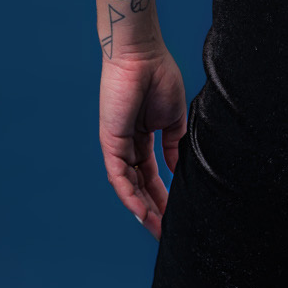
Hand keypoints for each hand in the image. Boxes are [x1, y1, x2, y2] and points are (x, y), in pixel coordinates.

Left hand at [99, 46, 186, 238]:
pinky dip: (129, 195)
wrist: (143, 55)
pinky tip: (142, 211)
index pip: (152, 175)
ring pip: (129, 186)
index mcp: (144, 137)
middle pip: (140, 186)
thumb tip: (177, 170)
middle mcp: (128, 145)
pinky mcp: (110, 142)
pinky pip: (119, 176)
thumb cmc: (159, 76)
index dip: (163, 195)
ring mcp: (118, 145)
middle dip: (153, 209)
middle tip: (165, 232)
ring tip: (157, 229)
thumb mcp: (173, 119)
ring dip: (142, 209)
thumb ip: (174, 145)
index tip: (175, 215)